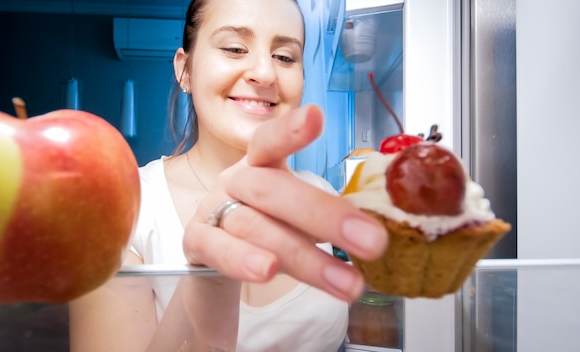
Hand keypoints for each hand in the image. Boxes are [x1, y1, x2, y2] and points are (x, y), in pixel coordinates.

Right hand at [183, 105, 387, 301]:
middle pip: (272, 189)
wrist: (218, 254)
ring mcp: (213, 209)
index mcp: (262, 163)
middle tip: (372, 241)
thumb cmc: (267, 223)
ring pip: (255, 227)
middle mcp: (236, 180)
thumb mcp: (295, 212)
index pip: (272, 140)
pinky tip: (267, 272)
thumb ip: (328, 215)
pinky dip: (241, 259)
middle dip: (324, 215)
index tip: (316, 117)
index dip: (291, 130)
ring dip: (305, 258)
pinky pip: (217, 249)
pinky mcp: (196, 241)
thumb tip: (384, 228)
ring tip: (346, 282)